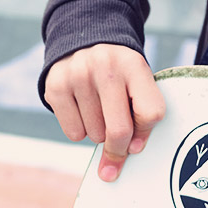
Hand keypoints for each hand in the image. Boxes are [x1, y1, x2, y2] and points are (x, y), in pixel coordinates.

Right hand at [44, 43, 165, 183]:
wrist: (84, 41)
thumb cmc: (118, 75)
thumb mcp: (137, 82)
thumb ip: (139, 118)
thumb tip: (114, 165)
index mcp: (134, 65)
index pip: (150, 113)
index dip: (144, 134)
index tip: (136, 143)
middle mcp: (106, 65)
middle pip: (120, 130)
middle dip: (119, 148)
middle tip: (116, 145)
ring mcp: (78, 74)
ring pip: (95, 135)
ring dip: (98, 133)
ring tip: (97, 109)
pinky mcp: (56, 85)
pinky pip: (73, 133)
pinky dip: (79, 130)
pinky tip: (80, 109)